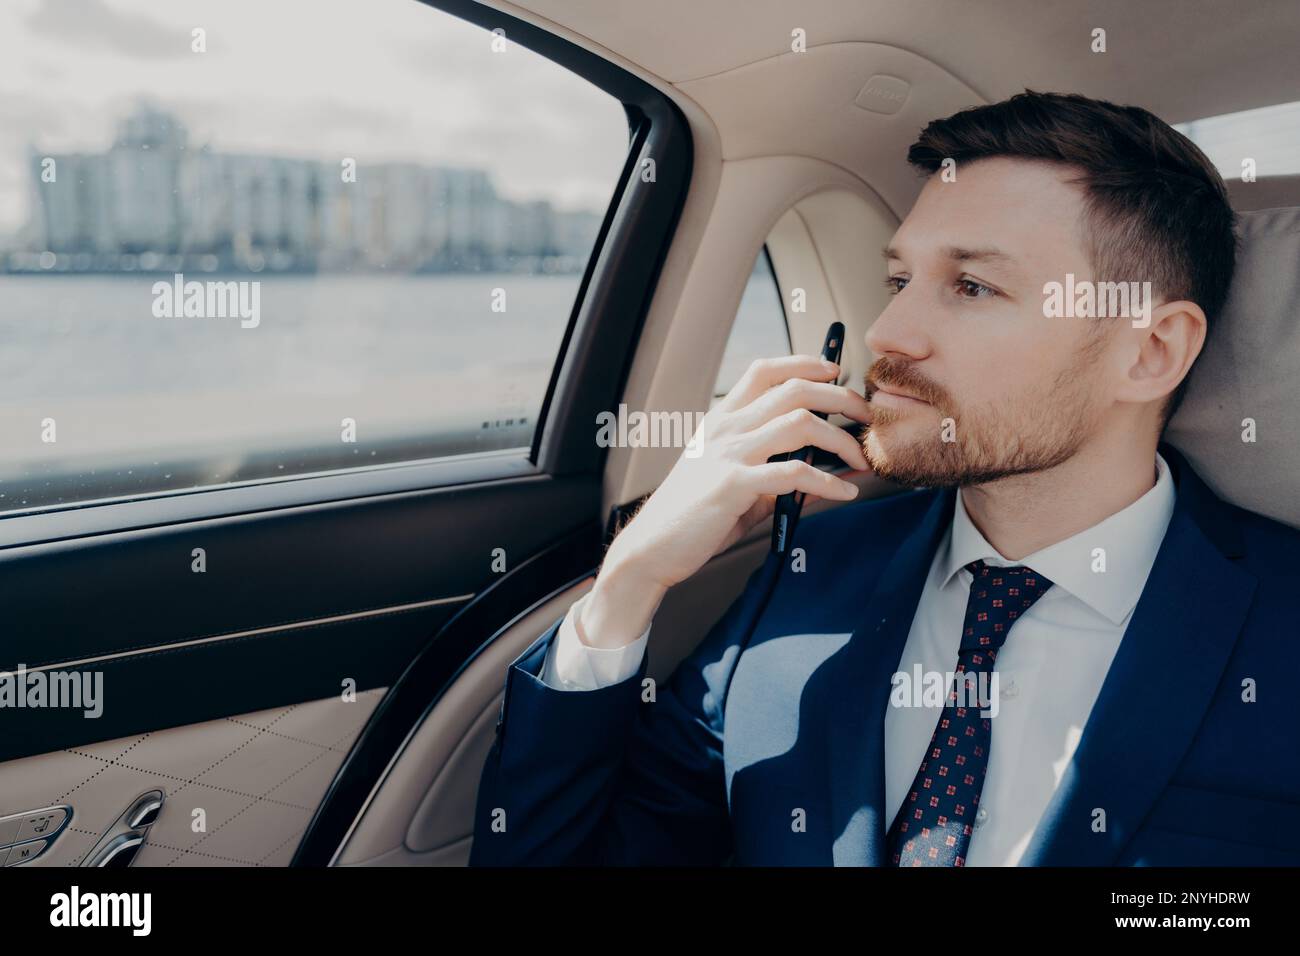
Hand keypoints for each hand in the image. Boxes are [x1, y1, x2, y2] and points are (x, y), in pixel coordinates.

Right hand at [578, 354, 872, 647]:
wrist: (652, 547)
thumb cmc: (691, 516)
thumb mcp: (732, 483)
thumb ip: (772, 473)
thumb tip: (820, 477)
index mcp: (721, 421)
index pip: (764, 371)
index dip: (804, 363)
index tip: (835, 372)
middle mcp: (726, 429)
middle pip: (794, 390)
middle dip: (840, 398)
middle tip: (866, 416)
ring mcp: (729, 454)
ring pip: (800, 423)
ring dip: (841, 439)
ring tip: (862, 458)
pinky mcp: (734, 485)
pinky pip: (794, 472)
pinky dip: (828, 482)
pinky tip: (844, 493)